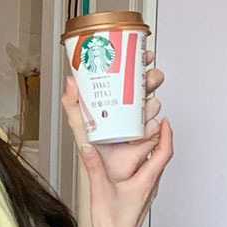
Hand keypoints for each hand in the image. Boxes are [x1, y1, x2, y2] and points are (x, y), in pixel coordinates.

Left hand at [60, 50, 164, 182]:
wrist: (104, 172)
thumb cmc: (91, 147)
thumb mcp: (79, 123)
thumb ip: (71, 104)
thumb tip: (70, 82)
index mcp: (117, 98)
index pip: (132, 73)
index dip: (142, 61)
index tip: (145, 54)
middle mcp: (131, 106)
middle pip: (149, 84)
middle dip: (151, 79)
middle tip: (145, 81)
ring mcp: (142, 120)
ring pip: (154, 104)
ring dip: (150, 104)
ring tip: (139, 110)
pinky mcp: (150, 135)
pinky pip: (157, 126)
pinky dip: (151, 127)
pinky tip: (141, 131)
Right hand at [77, 109, 172, 226]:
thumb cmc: (112, 225)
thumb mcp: (100, 191)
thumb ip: (94, 167)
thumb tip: (88, 148)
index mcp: (145, 182)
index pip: (164, 152)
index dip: (167, 134)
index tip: (165, 122)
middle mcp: (150, 187)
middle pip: (161, 158)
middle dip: (159, 139)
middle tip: (152, 126)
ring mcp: (146, 195)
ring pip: (154, 168)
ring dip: (151, 153)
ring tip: (141, 142)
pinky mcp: (140, 200)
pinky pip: (146, 177)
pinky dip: (143, 166)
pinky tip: (130, 166)